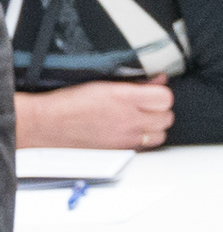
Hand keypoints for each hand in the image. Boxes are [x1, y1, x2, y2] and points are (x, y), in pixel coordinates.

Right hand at [19, 80, 174, 151]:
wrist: (46, 124)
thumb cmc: (68, 103)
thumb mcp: (103, 84)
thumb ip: (136, 82)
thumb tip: (158, 79)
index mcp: (124, 98)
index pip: (165, 98)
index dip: (162, 94)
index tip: (154, 93)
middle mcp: (128, 120)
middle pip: (166, 118)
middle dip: (160, 111)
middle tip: (148, 106)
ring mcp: (125, 138)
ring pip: (160, 135)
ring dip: (155, 127)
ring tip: (142, 120)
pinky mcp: (119, 151)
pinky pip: (144, 147)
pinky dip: (143, 140)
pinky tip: (132, 132)